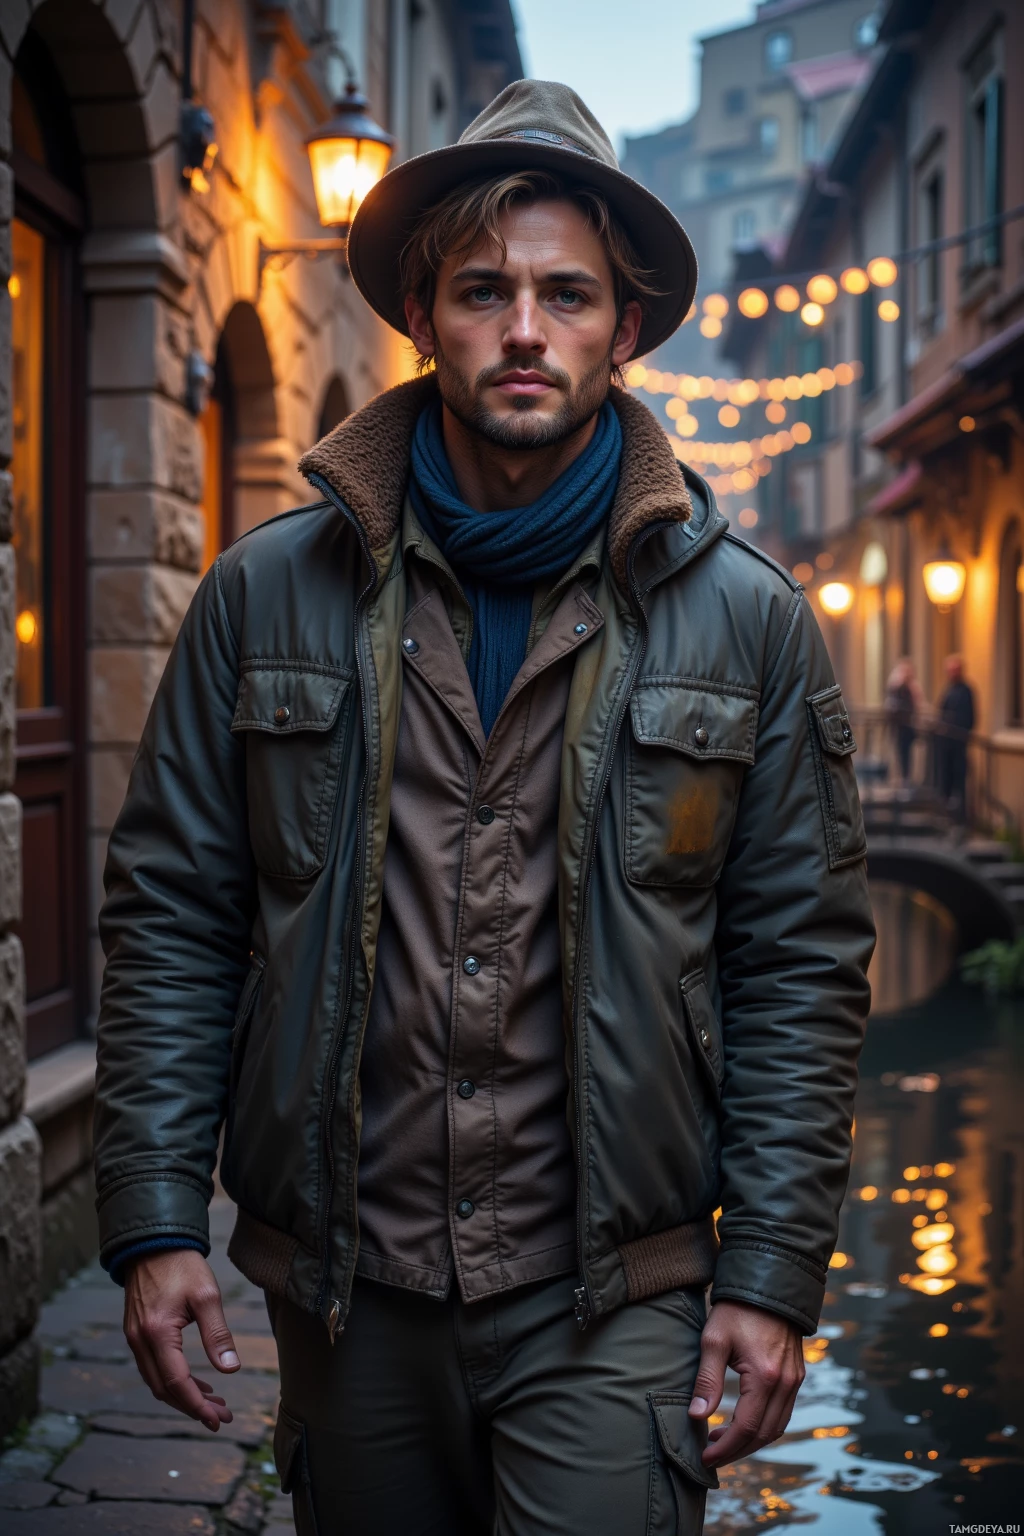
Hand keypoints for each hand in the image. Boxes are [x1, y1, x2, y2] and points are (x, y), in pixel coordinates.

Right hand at [123, 1249, 239, 1431]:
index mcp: (157, 1333)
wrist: (154, 1242)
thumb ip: (217, 1334)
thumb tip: (230, 1369)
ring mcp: (134, 1338)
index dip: (197, 1405)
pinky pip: (153, 1367)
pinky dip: (174, 1380)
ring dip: (184, 1395)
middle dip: (193, 1406)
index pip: (176, 1383)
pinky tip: (196, 1381)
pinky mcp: (136, 1333)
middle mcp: (139, 1341)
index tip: (217, 1420)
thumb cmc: (182, 1265)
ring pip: (157, 1381)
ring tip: (214, 1403)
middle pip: (163, 1389)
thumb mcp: (207, 1295)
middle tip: (221, 1416)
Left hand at [687, 1300, 803, 1466]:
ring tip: (723, 1442)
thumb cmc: (737, 1309)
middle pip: (764, 1434)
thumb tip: (697, 1416)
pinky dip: (765, 1425)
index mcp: (765, 1377)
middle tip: (711, 1455)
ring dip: (752, 1441)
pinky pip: (783, 1412)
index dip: (725, 1448)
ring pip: (777, 1427)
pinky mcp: (796, 1375)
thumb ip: (707, 1380)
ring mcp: (794, 1380)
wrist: (768, 1283)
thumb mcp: (714, 1340)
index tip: (705, 1457)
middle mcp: (785, 1383)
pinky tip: (744, 1423)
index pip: (746, 1429)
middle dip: (737, 1450)